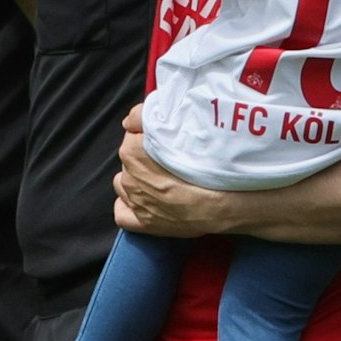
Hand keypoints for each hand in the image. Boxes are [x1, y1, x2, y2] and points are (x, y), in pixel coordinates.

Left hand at [112, 103, 224, 236]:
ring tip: (158, 178)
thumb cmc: (203, 165)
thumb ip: (146, 118)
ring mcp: (134, 201)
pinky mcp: (142, 222)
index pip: (132, 132)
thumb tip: (132, 119)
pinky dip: (128, 205)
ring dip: (136, 179)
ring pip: (123, 183)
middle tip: (167, 156)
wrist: (218, 202)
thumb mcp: (179, 130)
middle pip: (130, 158)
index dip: (148, 132)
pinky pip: (121, 212)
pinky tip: (144, 200)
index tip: (163, 135)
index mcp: (132, 151)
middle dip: (144, 156)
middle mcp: (128, 176)